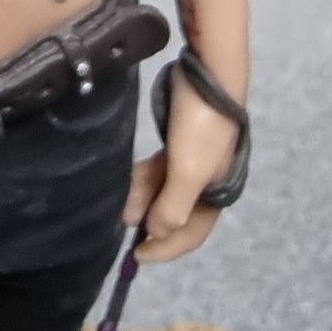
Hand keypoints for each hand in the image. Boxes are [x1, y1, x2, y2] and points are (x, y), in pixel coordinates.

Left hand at [121, 85, 239, 263]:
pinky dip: (143, 177)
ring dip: (141, 198)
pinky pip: (159, 169)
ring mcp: (193, 160)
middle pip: (174, 214)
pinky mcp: (181, 140)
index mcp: (215, 195)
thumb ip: (172, 207)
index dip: (165, 250)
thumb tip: (155, 233)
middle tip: (118, 221)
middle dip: (147, 221)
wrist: (210, 73)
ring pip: (162, 190)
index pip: (191, 235)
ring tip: (116, 200)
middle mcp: (206, 182)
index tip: (134, 257)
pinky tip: (125, 177)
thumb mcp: (188, 170)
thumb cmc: (202, 126)